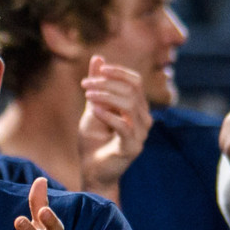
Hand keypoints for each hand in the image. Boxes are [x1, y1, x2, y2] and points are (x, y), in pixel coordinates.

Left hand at [76, 56, 150, 198]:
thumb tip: (98, 58)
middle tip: (85, 85)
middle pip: (133, 90)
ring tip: (88, 95)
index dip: (118, 72)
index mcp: (137, 108)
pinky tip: (94, 110)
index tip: (98, 69)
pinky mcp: (133, 147)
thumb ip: (98, 86)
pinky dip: (108, 114)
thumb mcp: (92, 108)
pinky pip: (124, 126)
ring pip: (130, 104)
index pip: (135, 81)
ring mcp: (141, 134)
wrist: (92, 171)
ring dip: (107, 96)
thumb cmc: (93, 141)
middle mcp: (143, 119)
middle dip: (107, 83)